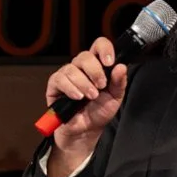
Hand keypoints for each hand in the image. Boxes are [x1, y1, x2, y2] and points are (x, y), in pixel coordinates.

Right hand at [44, 38, 127, 176]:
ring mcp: (67, 75)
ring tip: (90, 97)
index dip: (104, 49)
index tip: (110, 62)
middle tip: (101, 86)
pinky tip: (77, 97)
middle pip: (85, 56)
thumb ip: (119, 82)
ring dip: (83, 83)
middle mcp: (81, 67)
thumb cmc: (98, 112)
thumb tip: (121, 67)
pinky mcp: (55, 85)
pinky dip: (70, 88)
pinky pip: (60, 79)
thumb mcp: (115, 98)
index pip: (99, 45)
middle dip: (95, 71)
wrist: (85, 131)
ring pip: (72, 68)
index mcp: (97, 66)